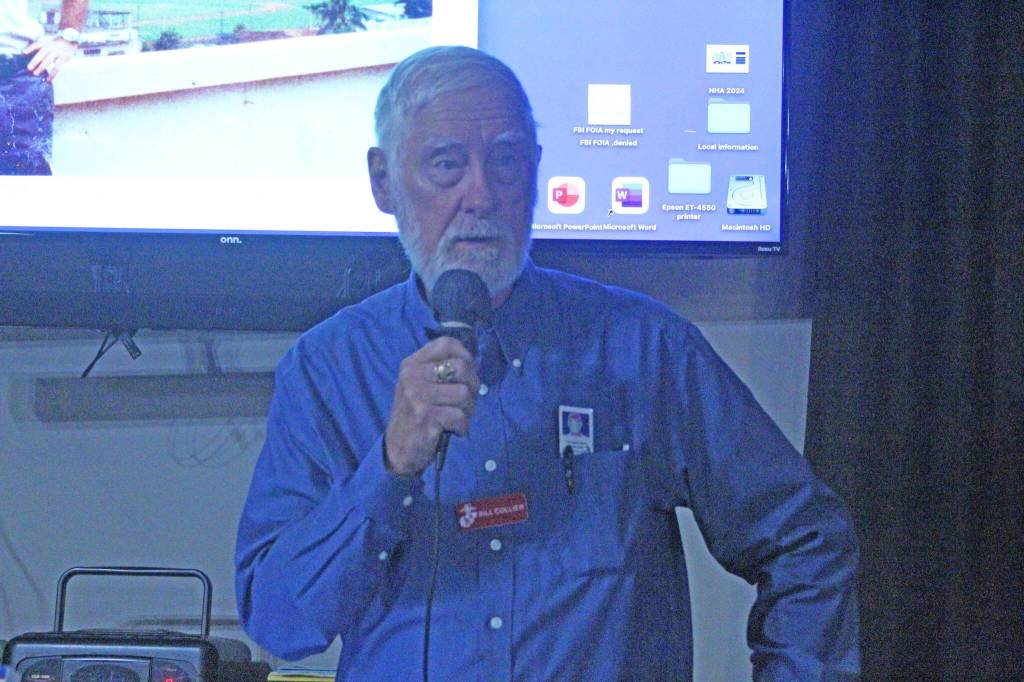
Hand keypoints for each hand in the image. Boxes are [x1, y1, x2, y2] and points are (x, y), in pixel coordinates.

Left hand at [24, 38, 78, 81]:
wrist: (70, 44)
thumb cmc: (57, 45)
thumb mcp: (48, 43)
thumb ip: (39, 47)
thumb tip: (24, 53)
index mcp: (46, 44)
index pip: (36, 45)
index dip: (30, 48)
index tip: (24, 53)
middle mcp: (51, 47)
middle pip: (41, 54)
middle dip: (34, 61)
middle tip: (29, 68)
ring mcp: (57, 53)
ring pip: (48, 61)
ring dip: (41, 68)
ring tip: (35, 73)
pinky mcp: (63, 59)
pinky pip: (57, 68)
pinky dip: (52, 74)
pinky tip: (49, 79)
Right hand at [385, 336, 479, 474]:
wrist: (397, 448)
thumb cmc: (416, 414)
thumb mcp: (420, 385)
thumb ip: (441, 370)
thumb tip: (473, 363)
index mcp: (412, 364)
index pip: (446, 343)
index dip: (465, 356)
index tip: (467, 374)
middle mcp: (411, 376)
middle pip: (460, 367)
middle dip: (473, 386)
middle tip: (466, 400)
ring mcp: (417, 396)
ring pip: (464, 393)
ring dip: (468, 410)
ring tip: (458, 417)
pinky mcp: (425, 417)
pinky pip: (459, 416)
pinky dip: (463, 426)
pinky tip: (454, 430)